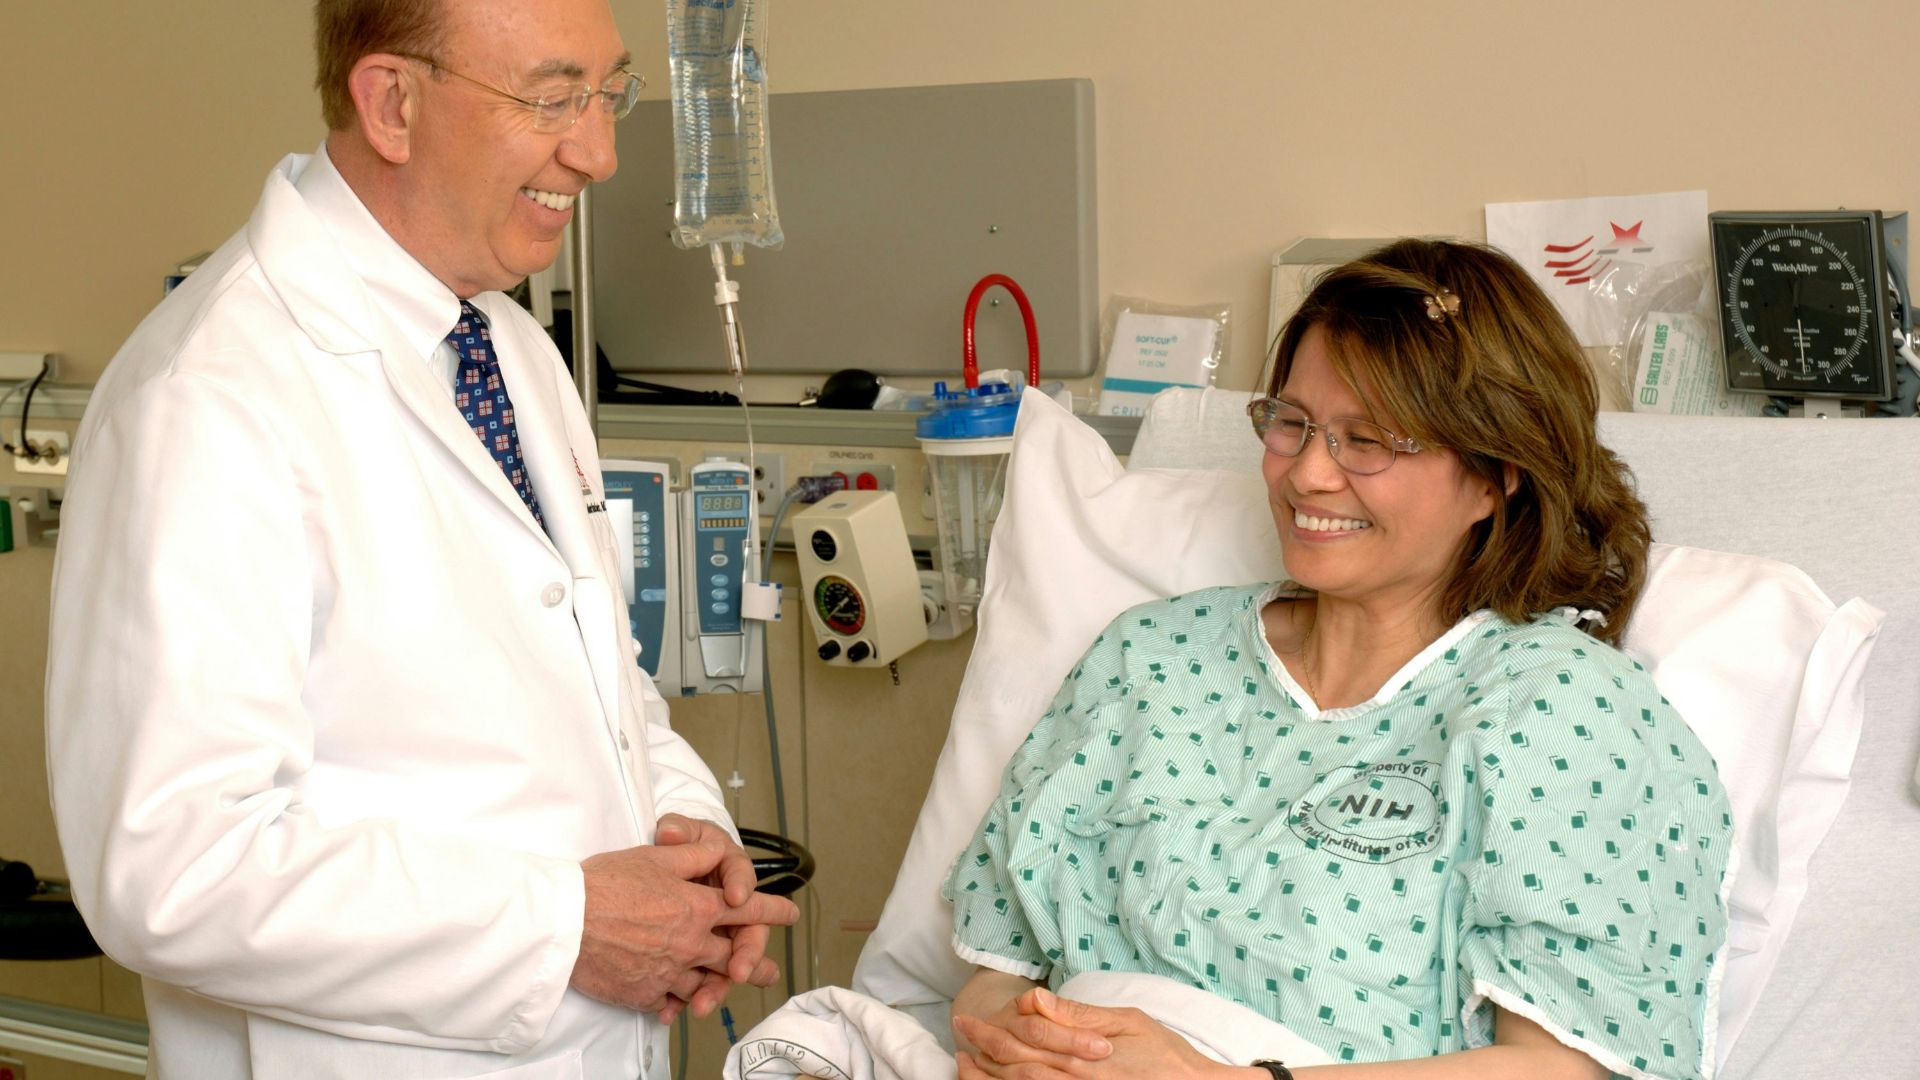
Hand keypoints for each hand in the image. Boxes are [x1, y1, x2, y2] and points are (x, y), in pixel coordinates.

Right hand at [569, 831, 795, 1021]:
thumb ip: (693, 855)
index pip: (748, 909)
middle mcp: (691, 942)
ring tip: (723, 994)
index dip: (773, 911)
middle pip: (733, 956)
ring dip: (715, 988)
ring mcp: (670, 972)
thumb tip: (716, 852)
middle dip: (754, 963)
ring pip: (704, 984)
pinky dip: (674, 1004)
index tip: (790, 914)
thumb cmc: (606, 883)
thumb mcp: (656, 856)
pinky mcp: (645, 993)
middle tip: (768, 971)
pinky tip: (675, 1007)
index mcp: (699, 907)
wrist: (565, 920)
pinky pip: (669, 1003)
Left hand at [654, 815, 789, 989]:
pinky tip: (670, 1011)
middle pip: (744, 937)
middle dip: (747, 956)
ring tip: (702, 1005)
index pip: (744, 882)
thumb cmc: (674, 851)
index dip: (742, 886)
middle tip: (739, 971)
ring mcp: (708, 942)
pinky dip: (681, 1000)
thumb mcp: (677, 832)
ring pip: (721, 969)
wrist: (643, 880)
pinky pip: (691, 986)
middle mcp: (726, 915)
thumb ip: (680, 833)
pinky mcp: (685, 964)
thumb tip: (672, 833)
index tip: (735, 896)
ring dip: (715, 988)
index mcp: (729, 881)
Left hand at [955, 988, 1225, 1079]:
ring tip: (965, 1065)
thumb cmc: (1166, 1055)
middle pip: (1016, 1070)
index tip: (968, 1022)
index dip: (991, 1033)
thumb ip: (1079, 1015)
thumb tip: (1036, 1000)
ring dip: (989, 1079)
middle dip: (982, 1053)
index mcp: (1083, 1056)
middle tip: (959, 1037)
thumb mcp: (1127, 1022)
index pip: (1024, 1043)